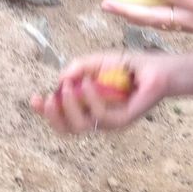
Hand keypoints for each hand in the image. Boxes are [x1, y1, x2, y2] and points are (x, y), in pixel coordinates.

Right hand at [27, 53, 168, 134]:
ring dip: (70, 106)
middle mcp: (97, 117)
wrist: (158, 68)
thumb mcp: (99, 61)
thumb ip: (79, 67)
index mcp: (88, 107)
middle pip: (67, 129)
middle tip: (48, 98)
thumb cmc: (129, 66)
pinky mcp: (123, 120)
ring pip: (81, 125)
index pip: (62, 118)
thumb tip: (61, 79)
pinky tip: (88, 83)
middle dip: (53, 115)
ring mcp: (110, 121)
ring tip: (70, 86)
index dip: (45, 112)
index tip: (35, 98)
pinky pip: (101, 116)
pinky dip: (90, 99)